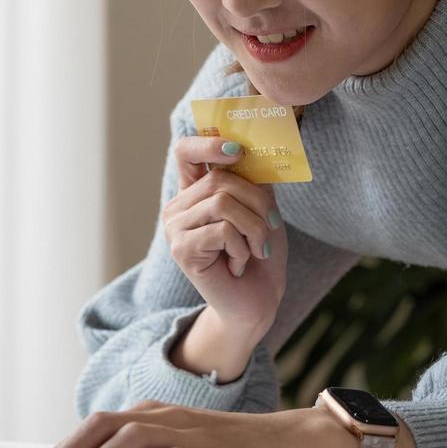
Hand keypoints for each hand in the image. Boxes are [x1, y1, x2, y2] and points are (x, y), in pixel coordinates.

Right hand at [165, 135, 287, 334]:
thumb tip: (257, 149)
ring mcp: (175, 228)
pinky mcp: (181, 249)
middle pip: (220, 180)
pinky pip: (222, 230)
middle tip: (272, 226)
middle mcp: (178, 207)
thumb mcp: (263, 211)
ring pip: (223, 204)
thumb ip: (254, 182)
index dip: (208, 143)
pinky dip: (242, 247)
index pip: (186, 152)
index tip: (238, 151)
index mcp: (194, 193)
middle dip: (258, 202)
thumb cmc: (259, 257)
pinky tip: (238, 264)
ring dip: (254, 228)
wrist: (256, 304)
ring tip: (255, 249)